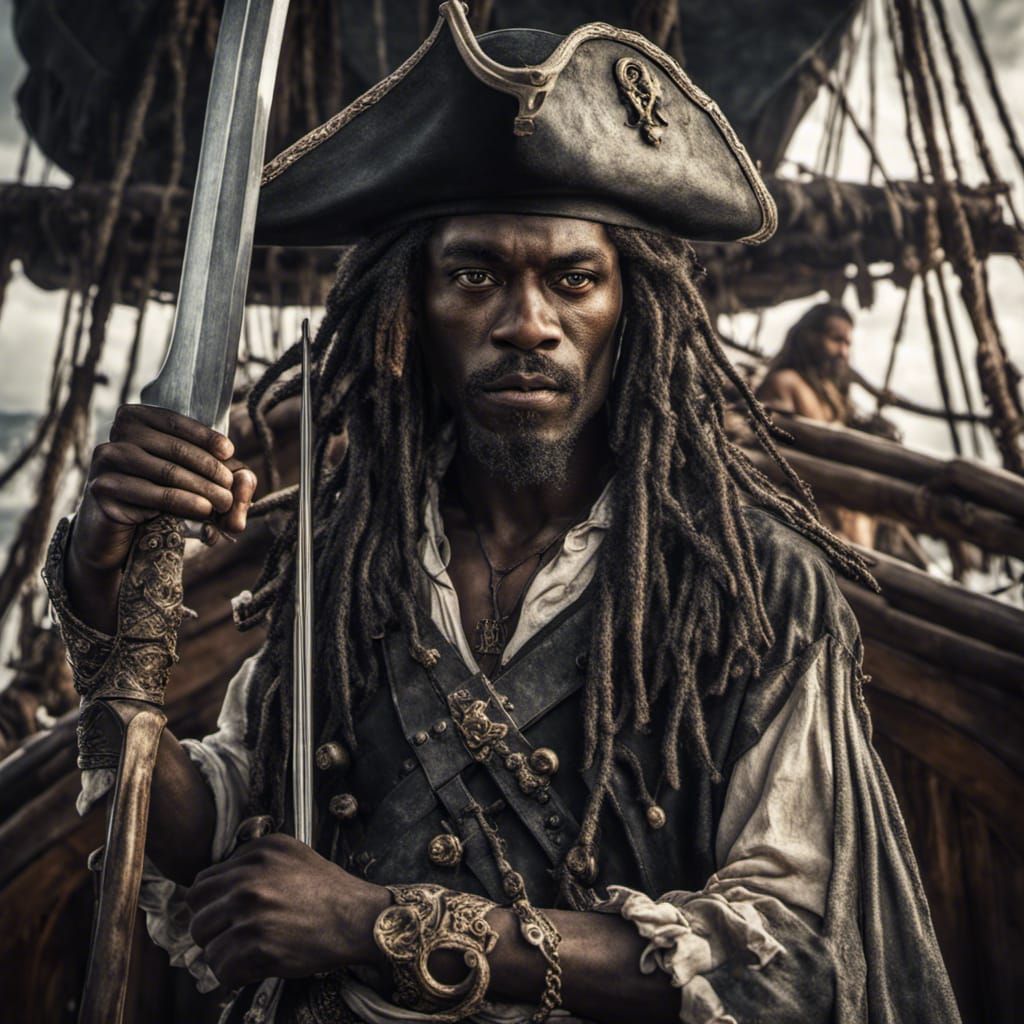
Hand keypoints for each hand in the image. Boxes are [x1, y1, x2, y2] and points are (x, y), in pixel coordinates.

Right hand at [71, 404, 257, 574]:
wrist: (114, 527)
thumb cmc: (156, 493)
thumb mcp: (188, 478)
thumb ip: (219, 473)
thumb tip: (246, 479)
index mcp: (135, 418)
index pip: (175, 423)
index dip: (205, 437)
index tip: (229, 451)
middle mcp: (116, 434)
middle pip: (175, 450)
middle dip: (210, 470)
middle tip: (231, 489)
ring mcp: (105, 460)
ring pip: (166, 472)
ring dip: (202, 488)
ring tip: (225, 503)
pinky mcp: (102, 489)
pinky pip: (151, 495)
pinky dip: (183, 503)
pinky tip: (203, 510)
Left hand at [185, 833, 388, 988]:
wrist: (358, 918)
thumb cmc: (330, 892)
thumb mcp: (294, 855)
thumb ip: (255, 862)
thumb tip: (219, 885)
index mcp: (258, 853)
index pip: (204, 881)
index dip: (211, 903)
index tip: (221, 915)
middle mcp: (249, 878)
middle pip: (196, 911)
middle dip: (210, 928)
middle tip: (229, 937)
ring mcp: (251, 911)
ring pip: (205, 942)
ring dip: (222, 953)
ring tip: (245, 953)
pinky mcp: (256, 944)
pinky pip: (221, 969)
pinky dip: (235, 975)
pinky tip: (255, 967)